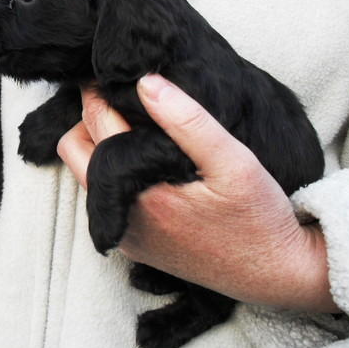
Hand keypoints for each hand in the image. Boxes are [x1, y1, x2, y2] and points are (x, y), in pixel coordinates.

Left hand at [57, 74, 336, 312]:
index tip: (111, 72)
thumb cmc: (258, 215)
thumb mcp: (233, 160)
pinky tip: (141, 158)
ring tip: (131, 123)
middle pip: (73, 148)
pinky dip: (110, 172)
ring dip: (97, 145)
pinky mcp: (132, 245)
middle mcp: (121, 214)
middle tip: (117, 96)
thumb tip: (145, 82)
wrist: (274, 275)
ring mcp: (123, 233)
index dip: (99, 92)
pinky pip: (103, 198)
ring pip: (84, 172)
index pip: (96, 123)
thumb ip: (188, 120)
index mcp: (139, 190)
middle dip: (88, 117)